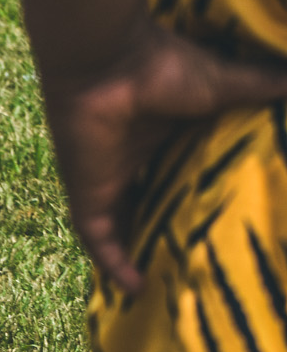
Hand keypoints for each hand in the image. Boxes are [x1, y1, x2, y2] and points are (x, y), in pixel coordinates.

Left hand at [41, 24, 286, 291]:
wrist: (109, 59)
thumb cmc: (163, 66)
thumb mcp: (226, 86)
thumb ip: (263, 88)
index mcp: (161, 140)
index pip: (178, 182)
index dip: (195, 205)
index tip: (225, 229)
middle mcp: (132, 163)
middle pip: (150, 211)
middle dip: (168, 239)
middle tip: (203, 272)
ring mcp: (106, 180)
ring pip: (123, 230)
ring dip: (140, 258)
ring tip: (172, 292)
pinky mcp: (87, 193)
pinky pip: (98, 238)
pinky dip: (113, 262)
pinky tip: (135, 289)